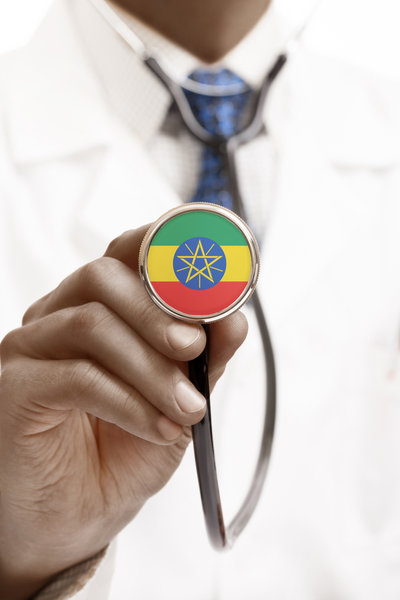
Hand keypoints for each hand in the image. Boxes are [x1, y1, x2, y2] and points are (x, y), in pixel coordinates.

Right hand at [0, 226, 247, 599]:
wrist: (74, 520)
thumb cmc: (120, 453)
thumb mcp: (178, 401)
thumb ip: (204, 359)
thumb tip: (233, 317)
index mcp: (98, 309)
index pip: (125, 254)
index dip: (166, 248)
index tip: (211, 272)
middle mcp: (57, 317)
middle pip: (103, 277)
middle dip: (159, 311)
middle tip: (195, 350)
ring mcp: (30, 350)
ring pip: (90, 324)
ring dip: (151, 367)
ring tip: (187, 408)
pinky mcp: (14, 390)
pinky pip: (75, 376)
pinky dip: (128, 401)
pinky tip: (156, 427)